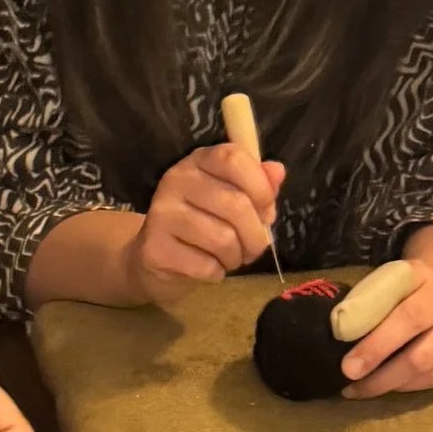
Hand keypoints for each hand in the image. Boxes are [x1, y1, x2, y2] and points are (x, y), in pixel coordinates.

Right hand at [131, 140, 285, 291]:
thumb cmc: (204, 222)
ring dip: (236, 257)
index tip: (266, 210)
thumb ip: (259, 185)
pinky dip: (217, 273)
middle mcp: (176, 179)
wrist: (156, 256)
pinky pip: (206, 266)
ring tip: (229, 257)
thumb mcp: (234, 197)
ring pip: (223, 239)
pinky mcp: (155, 248)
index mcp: (199, 160)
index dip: (260, 186)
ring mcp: (161, 213)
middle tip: (253, 248)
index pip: (233, 158)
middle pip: (236, 205)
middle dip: (256, 236)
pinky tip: (209, 267)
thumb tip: (277, 172)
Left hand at [340, 262, 432, 394]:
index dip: (376, 341)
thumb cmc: (406, 290)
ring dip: (387, 383)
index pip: (405, 314)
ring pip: (426, 368)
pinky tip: (383, 387)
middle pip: (418, 346)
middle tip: (349, 375)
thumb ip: (367, 301)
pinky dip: (405, 386)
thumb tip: (341, 330)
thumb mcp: (387, 281)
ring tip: (357, 388)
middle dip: (380, 364)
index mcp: (425, 282)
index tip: (346, 359)